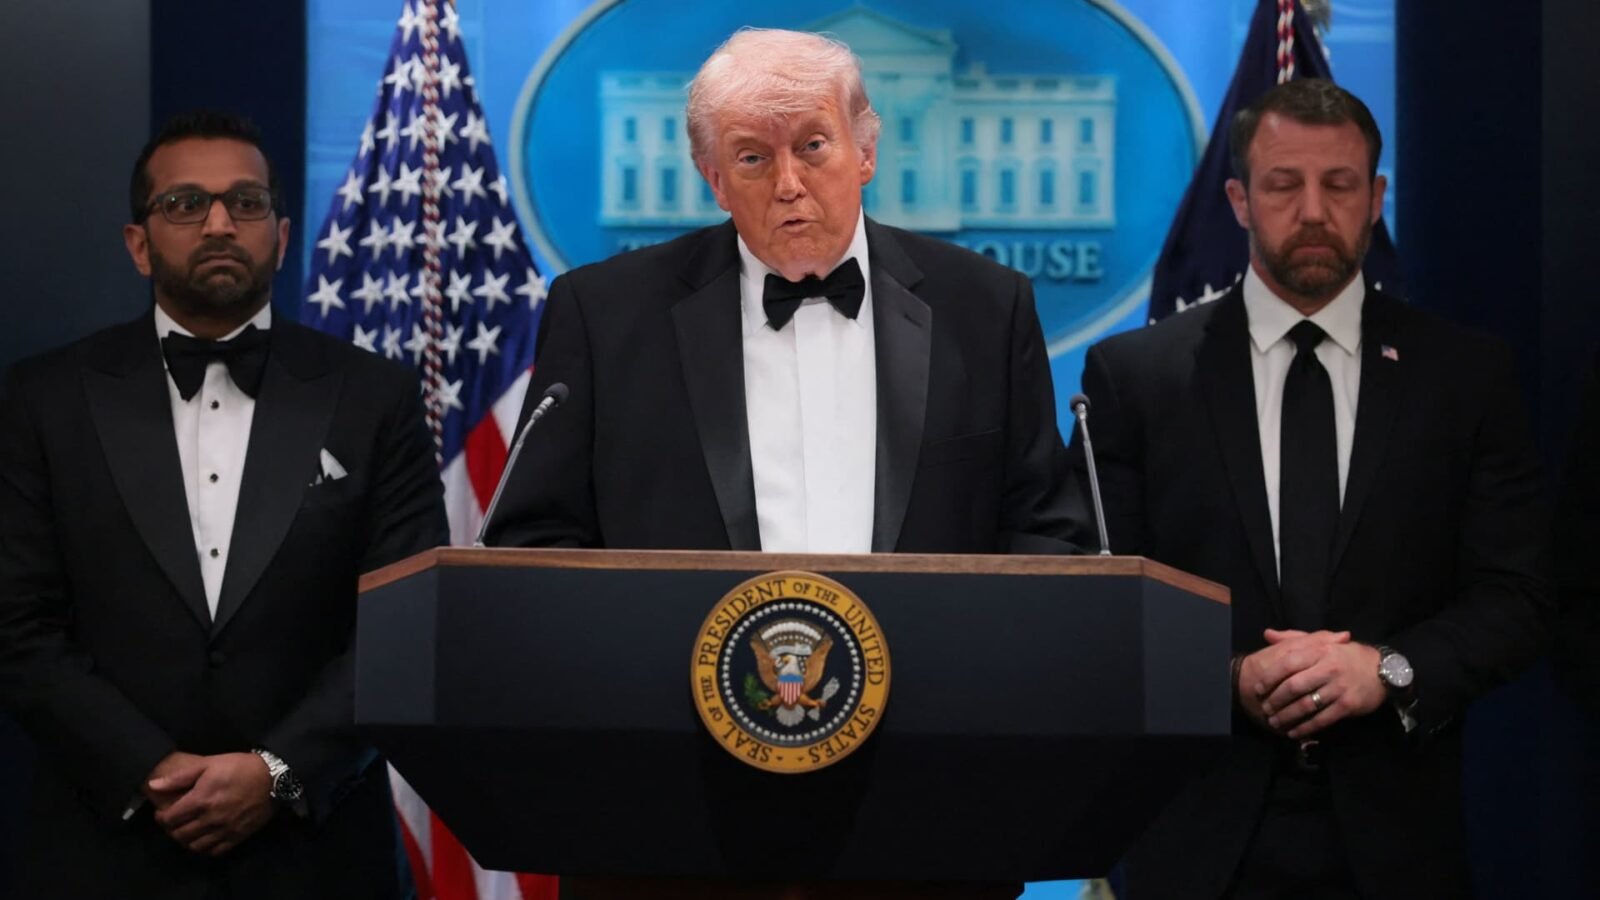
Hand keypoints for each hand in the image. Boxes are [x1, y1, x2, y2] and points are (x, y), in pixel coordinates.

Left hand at [150, 752, 276, 855]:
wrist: (273, 778)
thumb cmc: (239, 767)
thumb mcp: (208, 764)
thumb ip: (180, 777)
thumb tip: (154, 785)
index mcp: (200, 800)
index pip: (169, 819)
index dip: (161, 818)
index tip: (162, 813)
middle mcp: (210, 819)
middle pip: (180, 835)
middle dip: (171, 830)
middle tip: (173, 822)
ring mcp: (224, 830)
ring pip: (195, 846)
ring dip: (186, 841)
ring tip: (187, 831)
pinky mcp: (237, 836)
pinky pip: (214, 851)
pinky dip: (205, 848)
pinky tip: (204, 839)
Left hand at [1259, 632, 1386, 738]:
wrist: (1382, 670)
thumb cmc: (1346, 655)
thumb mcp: (1322, 642)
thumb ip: (1294, 638)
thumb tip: (1267, 634)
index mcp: (1319, 650)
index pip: (1288, 663)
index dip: (1270, 677)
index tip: (1258, 688)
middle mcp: (1328, 668)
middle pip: (1294, 686)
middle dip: (1275, 700)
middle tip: (1264, 709)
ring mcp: (1339, 687)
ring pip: (1306, 705)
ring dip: (1287, 716)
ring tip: (1274, 723)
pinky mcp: (1348, 705)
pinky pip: (1322, 719)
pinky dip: (1305, 728)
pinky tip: (1294, 732)